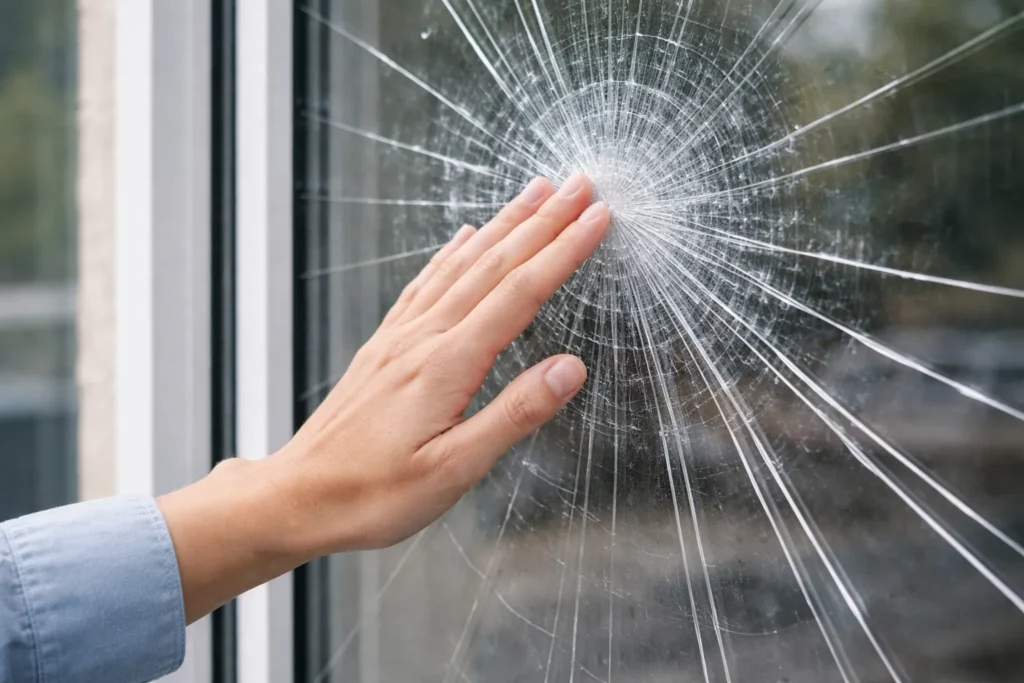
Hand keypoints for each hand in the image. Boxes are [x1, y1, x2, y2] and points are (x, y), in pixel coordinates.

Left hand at [282, 172, 609, 551]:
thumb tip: (570, 370)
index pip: (520, 294)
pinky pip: (425, 283)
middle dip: (543, 221)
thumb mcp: (454, 470)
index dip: (563, 252)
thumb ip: (514, 414)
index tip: (597, 219)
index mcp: (446, 365)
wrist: (298, 495)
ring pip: (462, 265)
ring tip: (535, 193)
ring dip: (503, 225)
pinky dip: (451, 252)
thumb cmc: (374, 494)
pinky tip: (463, 237)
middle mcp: (423, 338)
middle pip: (494, 265)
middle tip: (580, 185)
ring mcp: (400, 337)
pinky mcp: (384, 345)